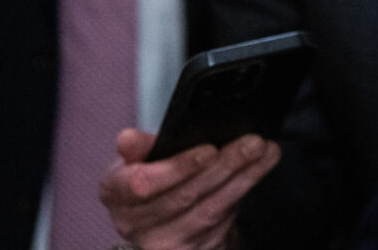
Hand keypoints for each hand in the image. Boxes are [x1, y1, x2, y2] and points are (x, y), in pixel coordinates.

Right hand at [99, 127, 279, 249]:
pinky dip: (244, 191)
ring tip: (263, 152)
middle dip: (223, 165)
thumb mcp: (143, 156)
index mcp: (115, 192)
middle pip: (183, 195)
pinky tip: (258, 170)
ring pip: (207, 210)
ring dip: (242, 178)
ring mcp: (162, 242)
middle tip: (252, 142)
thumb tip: (127, 139)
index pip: (141, 184)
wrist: (166, 217)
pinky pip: (221, 222)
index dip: (177, 167)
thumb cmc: (155, 177)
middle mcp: (132, 223)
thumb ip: (140, 146)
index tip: (209, 149)